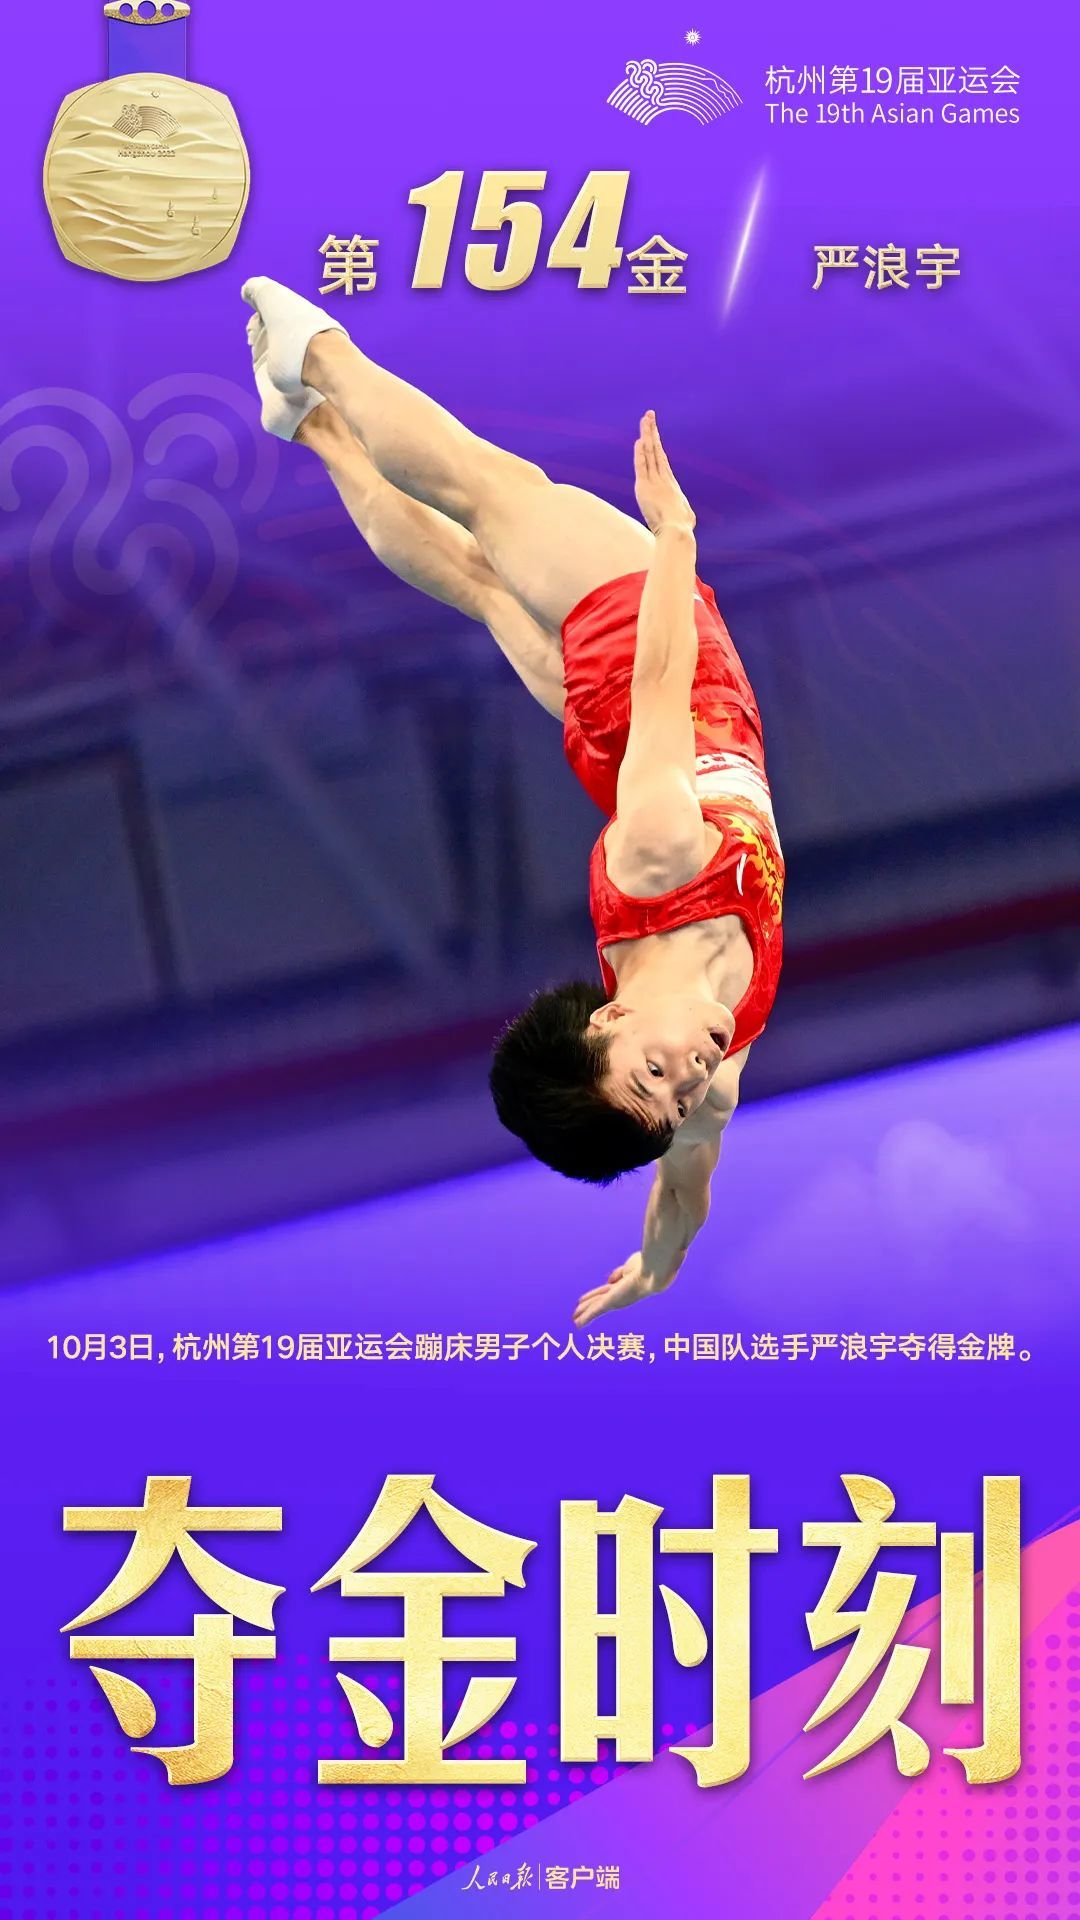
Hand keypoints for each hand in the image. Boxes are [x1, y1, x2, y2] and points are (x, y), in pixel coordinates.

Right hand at [572, 1251, 678, 1328]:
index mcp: (625, 1285)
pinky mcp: (611, 1302)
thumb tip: (609, 1282)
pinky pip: (595, 1312)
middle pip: (599, 1301)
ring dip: (584, 1314)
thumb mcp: (631, 1267)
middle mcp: (620, 1295)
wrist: (654, 1271)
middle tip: (578, 1314)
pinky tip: (578, 1324)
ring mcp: (615, 1300)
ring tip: (575, 1321)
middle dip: (588, 1307)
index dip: (596, 1294)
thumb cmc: (647, 1265)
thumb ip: (619, 1273)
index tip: (588, 1298)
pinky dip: (585, 1318)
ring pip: (595, 1307)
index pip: (606, 1290)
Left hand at [633, 410, 695, 534]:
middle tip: (649, 415)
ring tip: (645, 419)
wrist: (677, 532)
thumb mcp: (684, 517)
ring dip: (647, 435)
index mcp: (670, 484)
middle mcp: (663, 479)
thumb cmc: (682, 529)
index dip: (657, 445)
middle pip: (656, 450)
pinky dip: (640, 453)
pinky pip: (642, 466)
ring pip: (650, 454)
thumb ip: (683, 512)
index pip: (661, 460)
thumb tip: (688, 518)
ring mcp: (655, 481)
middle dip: (653, 431)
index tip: (654, 432)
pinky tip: (639, 441)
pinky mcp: (645, 488)